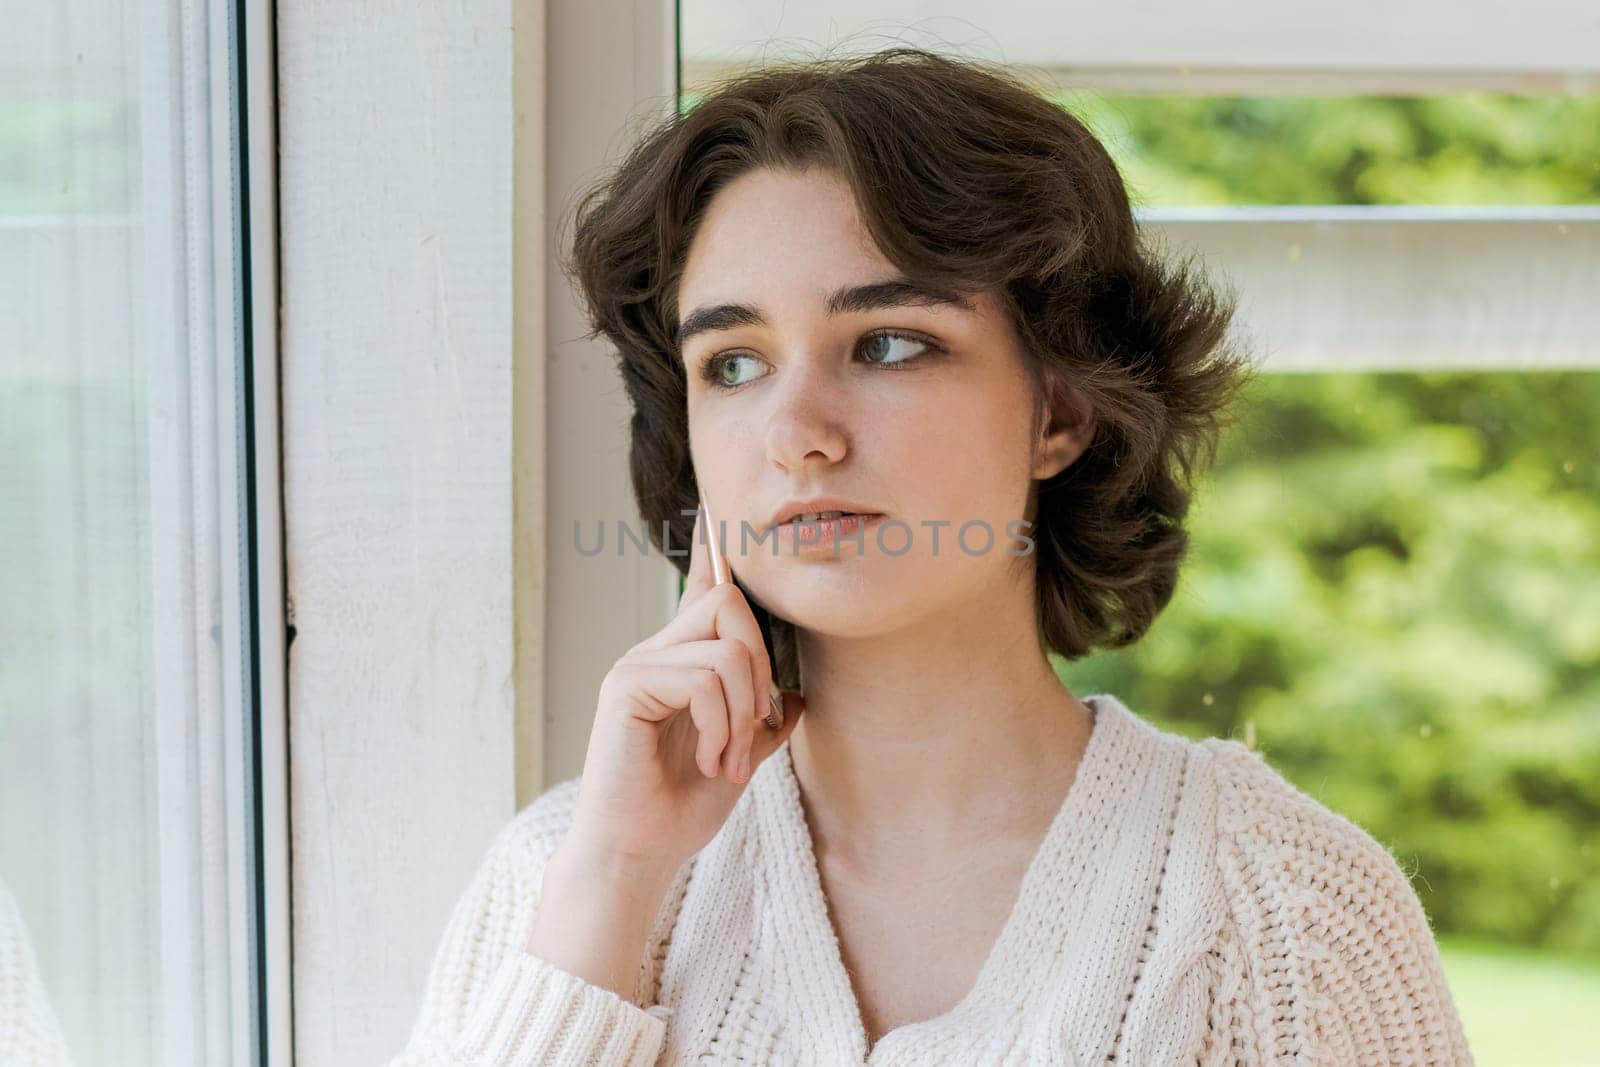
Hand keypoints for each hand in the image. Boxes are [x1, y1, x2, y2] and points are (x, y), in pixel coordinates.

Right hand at [563, 506, 805, 880]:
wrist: (638, 854)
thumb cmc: (679, 810)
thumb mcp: (738, 760)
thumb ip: (763, 724)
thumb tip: (798, 697)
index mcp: (681, 663)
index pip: (700, 589)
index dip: (711, 547)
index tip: (715, 505)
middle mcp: (656, 652)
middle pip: (729, 602)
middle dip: (762, 664)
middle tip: (756, 727)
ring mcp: (637, 665)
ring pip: (725, 645)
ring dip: (744, 710)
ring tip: (726, 759)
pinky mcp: (625, 686)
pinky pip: (703, 677)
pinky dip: (722, 724)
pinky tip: (708, 761)